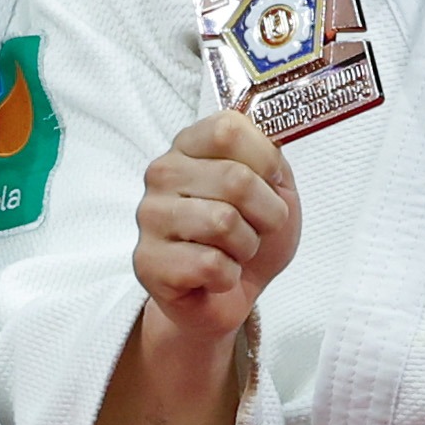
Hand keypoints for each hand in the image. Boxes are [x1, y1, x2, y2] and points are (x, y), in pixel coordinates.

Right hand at [133, 110, 300, 349]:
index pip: (228, 129)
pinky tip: (215, 276)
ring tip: (233, 252)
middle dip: (266, 214)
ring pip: (223, 223)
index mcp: (190, 145)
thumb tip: (277, 128)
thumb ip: (272, 157)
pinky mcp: (146, 261)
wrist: (226, 295)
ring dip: (245, 247)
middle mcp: (162, 174)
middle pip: (235, 179)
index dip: (264, 158)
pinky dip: (228, 276)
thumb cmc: (248, 235)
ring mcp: (150, 217)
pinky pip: (209, 264)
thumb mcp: (274, 188)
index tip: (269, 181)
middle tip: (255, 228)